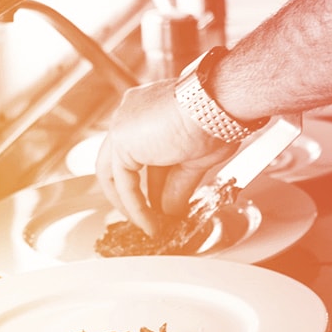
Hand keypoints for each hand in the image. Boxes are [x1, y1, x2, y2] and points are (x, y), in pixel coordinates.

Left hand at [95, 79, 235, 234]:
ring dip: (131, 204)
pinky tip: (150, 222)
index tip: (161, 203)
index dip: (152, 182)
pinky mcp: (121, 140)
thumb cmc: (216, 119)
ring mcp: (123, 124)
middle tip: (148, 218)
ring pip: (115, 172)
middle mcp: (131, 114)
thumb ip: (177, 184)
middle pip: (122, 162)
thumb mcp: (195, 158)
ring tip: (149, 226)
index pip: (143, 153)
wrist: (216, 105)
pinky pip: (123, 182)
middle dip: (134, 194)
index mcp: (149, 110)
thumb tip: (171, 210)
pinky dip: (135, 206)